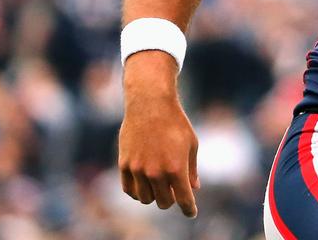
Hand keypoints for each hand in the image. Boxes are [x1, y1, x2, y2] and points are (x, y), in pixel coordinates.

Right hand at [118, 53, 199, 216]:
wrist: (151, 104)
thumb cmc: (176, 123)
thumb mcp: (191, 144)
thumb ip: (192, 169)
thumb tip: (193, 189)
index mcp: (176, 168)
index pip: (183, 199)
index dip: (189, 209)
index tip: (191, 213)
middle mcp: (156, 173)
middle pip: (164, 203)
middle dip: (171, 199)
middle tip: (174, 191)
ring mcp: (138, 170)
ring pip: (145, 199)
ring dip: (154, 195)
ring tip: (159, 185)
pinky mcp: (124, 165)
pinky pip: (129, 190)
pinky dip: (138, 191)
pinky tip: (144, 184)